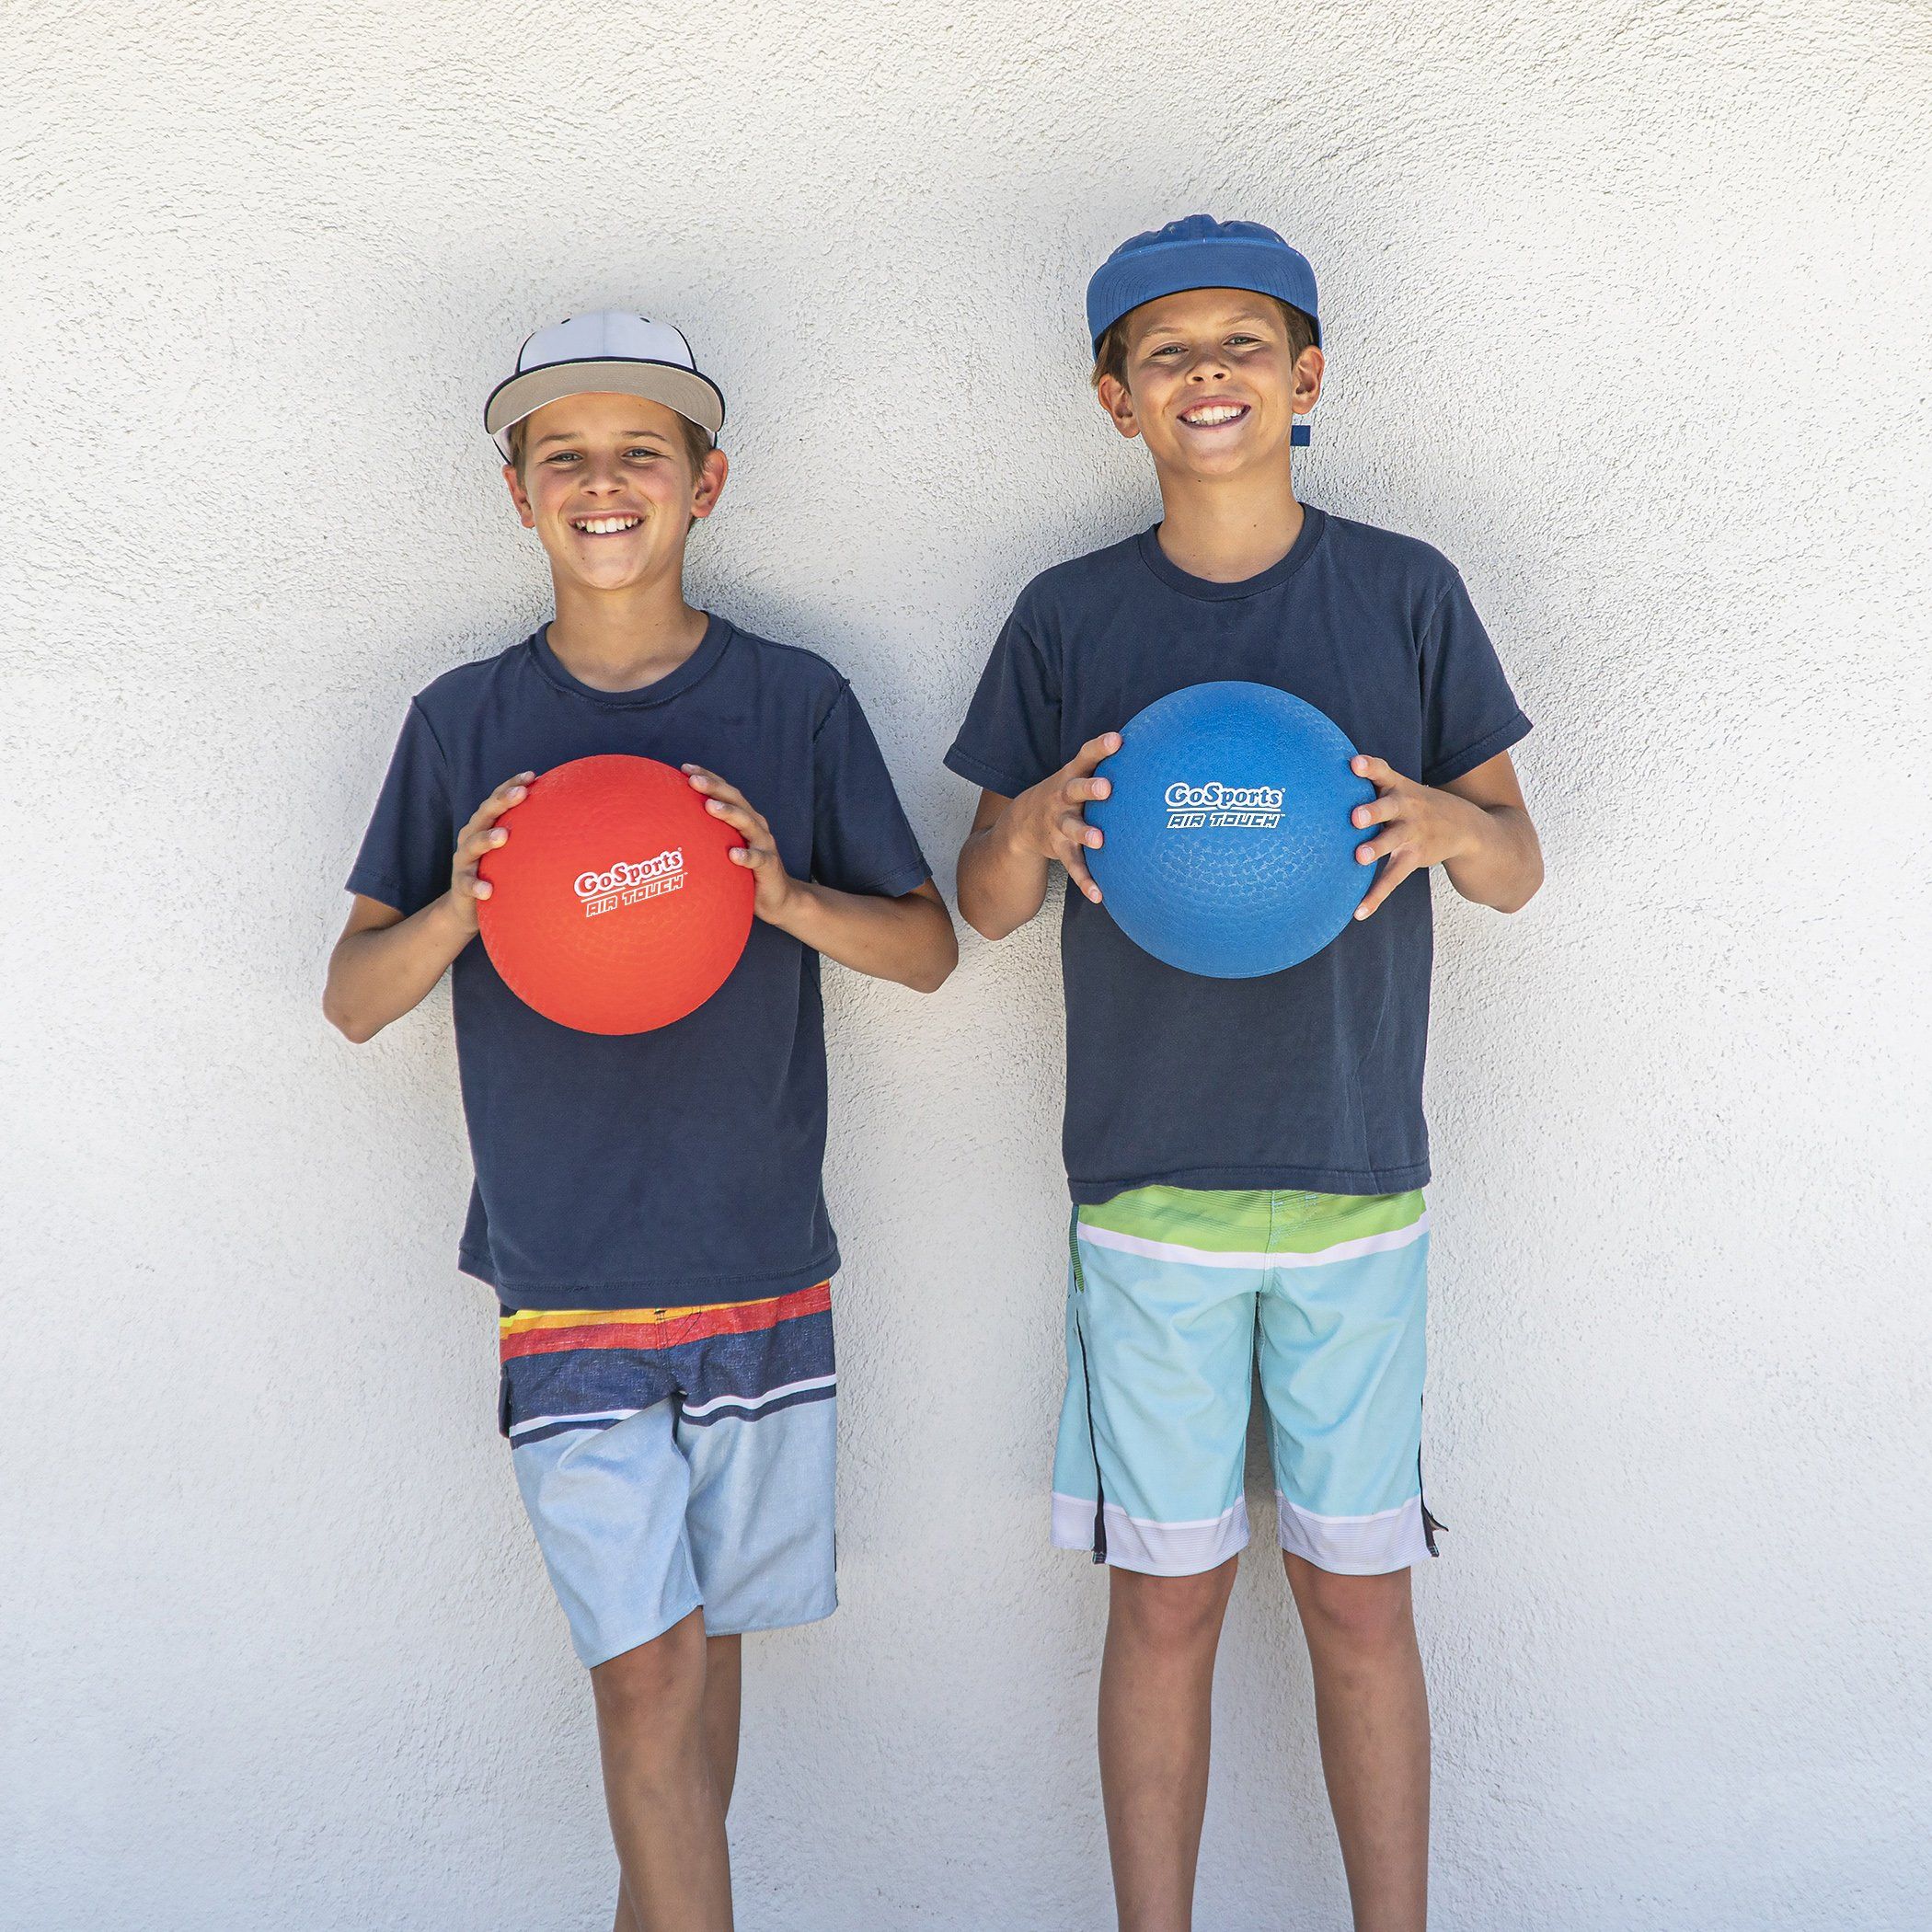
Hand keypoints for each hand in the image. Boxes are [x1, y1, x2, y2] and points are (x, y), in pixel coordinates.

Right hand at [450, 771, 535, 931]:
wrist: (466, 907)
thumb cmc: (497, 872)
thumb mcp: (512, 852)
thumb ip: (531, 837)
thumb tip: (572, 824)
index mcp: (484, 826)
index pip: (497, 800)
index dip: (510, 785)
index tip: (531, 776)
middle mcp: (471, 838)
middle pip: (484, 815)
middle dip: (502, 802)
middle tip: (521, 793)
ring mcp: (464, 861)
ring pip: (472, 846)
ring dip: (487, 839)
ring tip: (503, 836)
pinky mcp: (461, 885)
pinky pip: (468, 885)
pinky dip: (476, 886)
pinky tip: (488, 890)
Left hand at [682, 766, 798, 921]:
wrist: (778, 897)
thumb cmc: (745, 871)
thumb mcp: (725, 849)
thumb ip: (707, 837)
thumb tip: (670, 831)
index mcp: (744, 818)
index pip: (726, 792)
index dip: (708, 778)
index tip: (685, 768)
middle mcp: (756, 826)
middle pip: (736, 800)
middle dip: (715, 788)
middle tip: (693, 780)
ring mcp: (764, 844)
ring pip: (747, 823)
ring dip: (729, 813)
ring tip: (710, 806)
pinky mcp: (769, 865)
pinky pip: (758, 859)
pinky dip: (746, 856)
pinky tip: (733, 855)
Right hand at [1004, 732, 1121, 903]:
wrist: (1021, 823)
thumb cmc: (1066, 795)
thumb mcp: (1078, 775)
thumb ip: (1107, 766)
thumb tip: (1156, 752)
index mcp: (1071, 776)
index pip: (1086, 756)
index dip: (1100, 747)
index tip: (1117, 739)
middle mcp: (1063, 798)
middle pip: (1075, 790)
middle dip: (1090, 788)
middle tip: (1106, 788)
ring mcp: (1059, 824)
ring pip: (1072, 829)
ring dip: (1085, 833)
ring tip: (1099, 840)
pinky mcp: (1059, 849)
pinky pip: (1074, 866)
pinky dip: (1086, 880)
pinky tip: (1100, 895)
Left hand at [1348, 754, 1479, 920]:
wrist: (1465, 825)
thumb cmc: (1413, 804)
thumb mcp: (1399, 787)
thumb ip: (1370, 783)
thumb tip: (1319, 781)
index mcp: (1397, 786)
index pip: (1382, 771)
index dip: (1369, 767)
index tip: (1354, 764)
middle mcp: (1405, 807)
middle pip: (1389, 806)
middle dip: (1373, 811)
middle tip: (1355, 817)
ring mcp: (1411, 832)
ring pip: (1393, 840)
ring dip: (1377, 848)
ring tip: (1359, 857)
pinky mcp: (1414, 857)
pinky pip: (1393, 877)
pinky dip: (1376, 895)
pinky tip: (1359, 911)